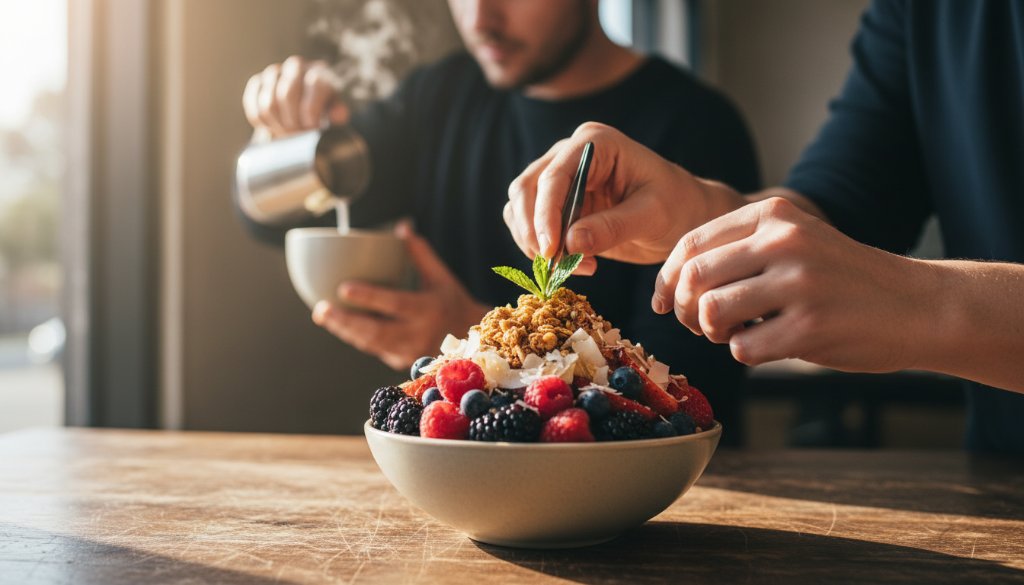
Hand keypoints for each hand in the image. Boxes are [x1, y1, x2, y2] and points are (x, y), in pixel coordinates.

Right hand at [242, 56, 349, 138]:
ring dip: (276, 124)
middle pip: (287, 94)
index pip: (313, 84)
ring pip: (268, 101)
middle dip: (292, 122)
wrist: (304, 111)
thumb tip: (339, 115)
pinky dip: (260, 121)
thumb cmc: (325, 113)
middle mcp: (296, 66)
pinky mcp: (257, 82)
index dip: (311, 111)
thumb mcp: (336, 113)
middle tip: (297, 137)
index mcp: (320, 71)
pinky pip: (251, 102)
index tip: (312, 129)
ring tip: (287, 136)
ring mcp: (274, 72)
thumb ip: (339, 113)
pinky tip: (271, 129)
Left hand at [311, 222, 489, 369]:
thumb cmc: (453, 304)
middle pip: (375, 331)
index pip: (394, 304)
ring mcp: (409, 353)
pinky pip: (374, 349)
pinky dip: (355, 337)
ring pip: (370, 344)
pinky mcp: (401, 362)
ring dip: (344, 331)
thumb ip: (420, 254)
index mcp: (429, 310)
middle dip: (345, 321)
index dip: (368, 298)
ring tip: (323, 316)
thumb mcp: (442, 277)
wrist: (472, 342)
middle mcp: (418, 335)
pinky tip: (339, 326)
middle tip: (321, 309)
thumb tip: (402, 226)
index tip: (343, 288)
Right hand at [504, 122, 743, 274]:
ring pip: (519, 208)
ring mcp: (560, 179)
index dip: (545, 215)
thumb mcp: (652, 216)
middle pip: (527, 189)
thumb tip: (570, 243)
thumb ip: (613, 227)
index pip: (554, 176)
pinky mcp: (557, 205)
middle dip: (533, 231)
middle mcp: (569, 154)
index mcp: (595, 143)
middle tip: (556, 265)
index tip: (550, 252)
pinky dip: (540, 249)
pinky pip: (529, 225)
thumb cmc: (677, 206)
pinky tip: (573, 264)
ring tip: (572, 266)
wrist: (684, 217)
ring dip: (534, 242)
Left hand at [654, 197, 933, 371]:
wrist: (917, 305)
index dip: (667, 279)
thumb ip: (739, 250)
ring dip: (712, 333)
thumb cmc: (841, 279)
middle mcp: (784, 241)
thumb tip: (669, 283)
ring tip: (737, 333)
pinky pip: (742, 348)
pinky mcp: (810, 326)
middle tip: (699, 325)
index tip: (663, 303)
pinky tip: (771, 344)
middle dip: (684, 309)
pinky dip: (746, 353)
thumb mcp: (794, 241)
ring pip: (710, 312)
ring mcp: (798, 282)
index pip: (692, 243)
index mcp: (774, 215)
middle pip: (694, 278)